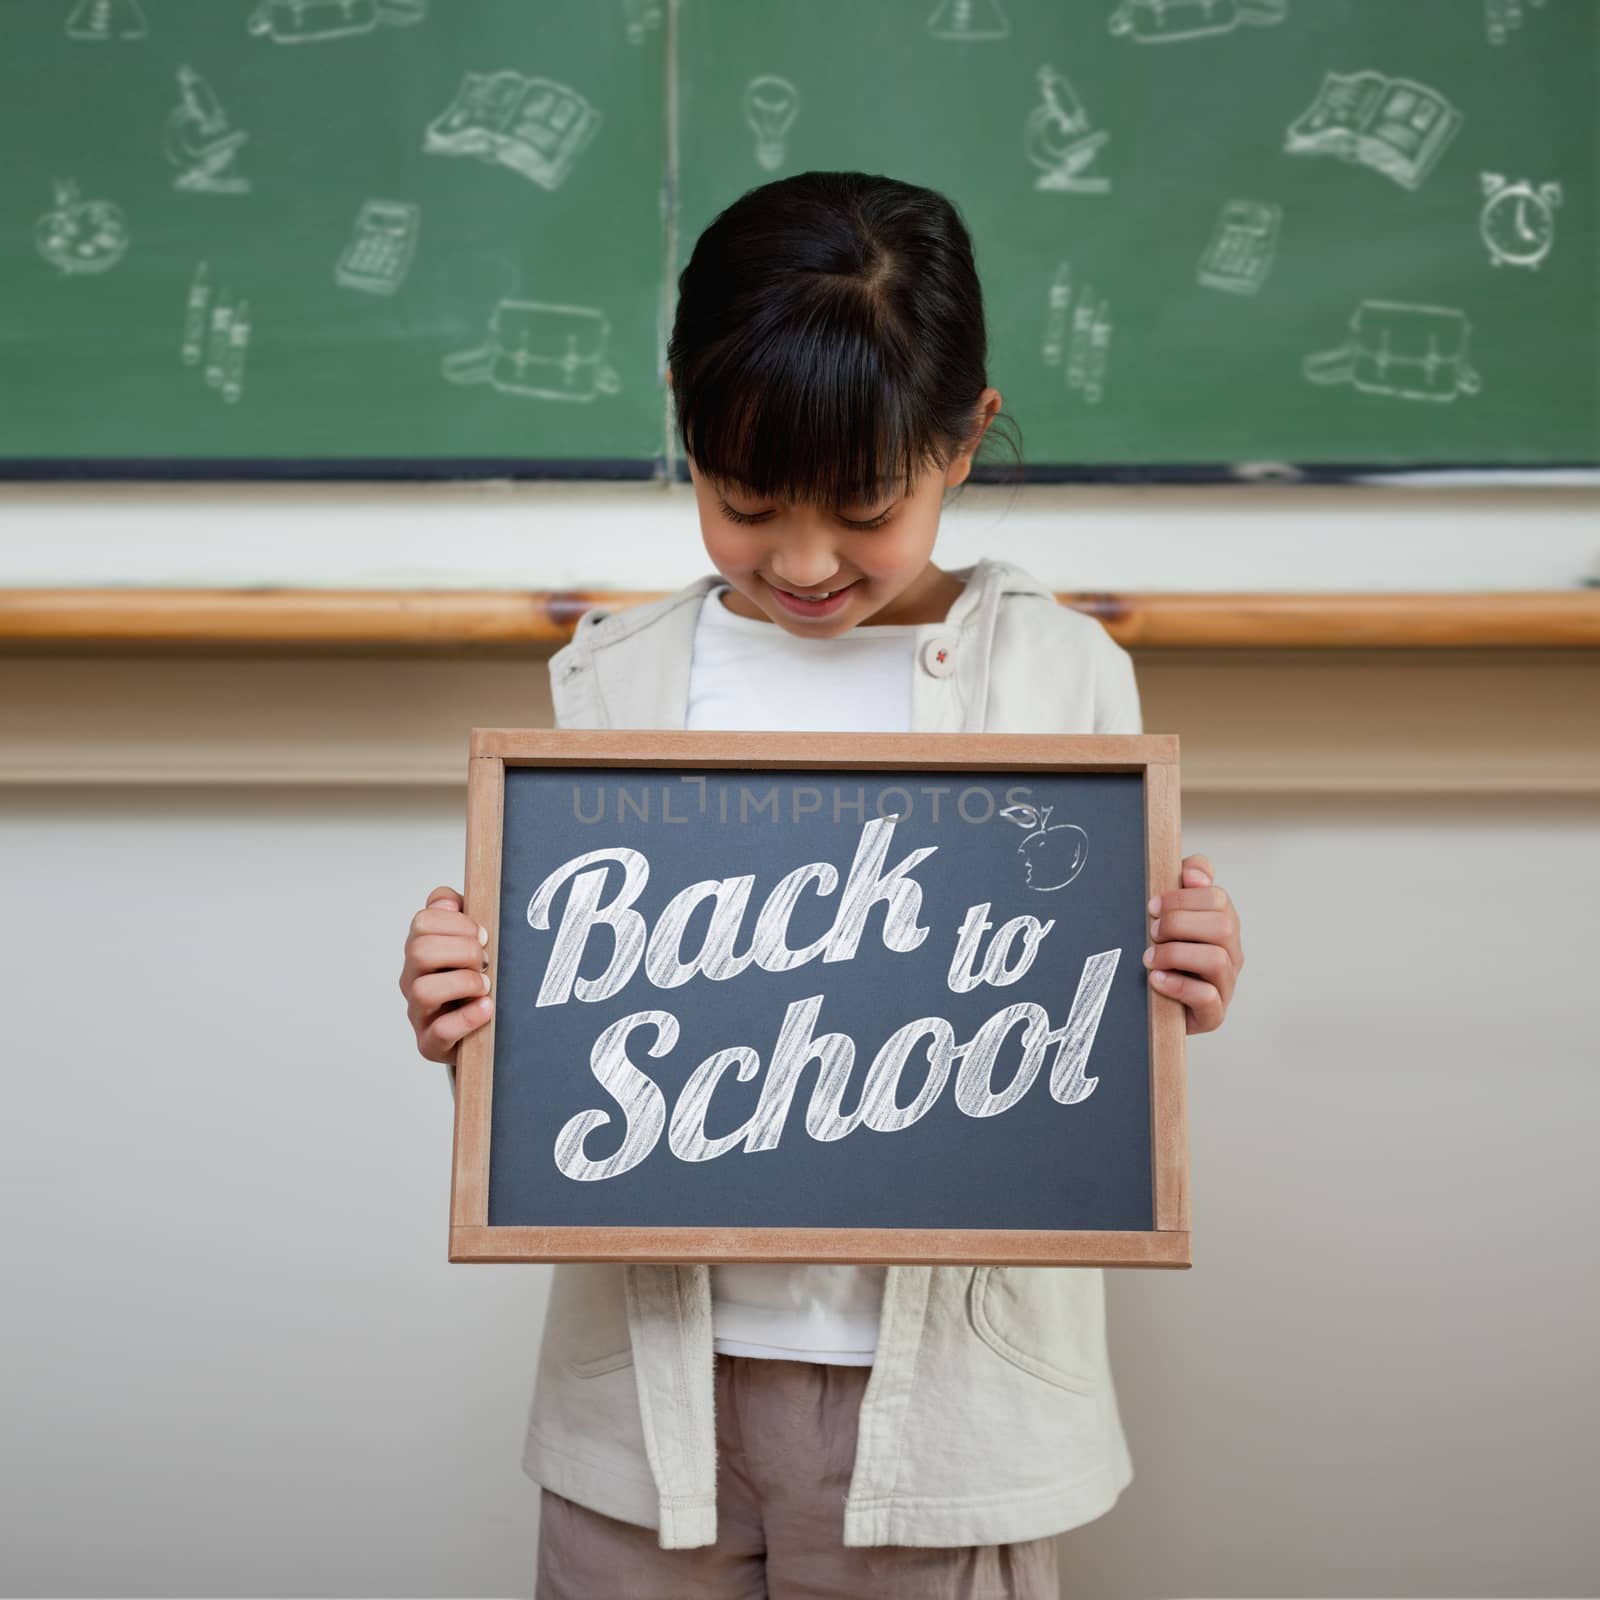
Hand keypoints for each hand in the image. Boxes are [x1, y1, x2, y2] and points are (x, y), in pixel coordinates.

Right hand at [399, 885, 492, 1064]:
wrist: (482, 1031)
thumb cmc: (475, 980)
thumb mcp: (470, 941)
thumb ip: (459, 913)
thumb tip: (449, 902)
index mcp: (421, 949)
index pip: (423, 921)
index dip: (457, 923)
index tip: (483, 933)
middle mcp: (413, 979)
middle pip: (419, 951)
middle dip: (463, 950)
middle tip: (486, 960)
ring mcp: (419, 1012)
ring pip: (423, 990)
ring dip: (463, 982)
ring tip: (485, 986)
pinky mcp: (430, 1044)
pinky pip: (440, 1031)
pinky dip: (467, 1017)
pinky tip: (487, 1008)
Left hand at [1142, 854, 1242, 1035]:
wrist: (1151, 1006)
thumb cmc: (1163, 956)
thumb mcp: (1169, 915)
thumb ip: (1184, 885)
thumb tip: (1194, 873)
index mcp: (1222, 924)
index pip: (1217, 898)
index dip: (1182, 897)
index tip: (1153, 906)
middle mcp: (1230, 953)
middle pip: (1223, 926)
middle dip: (1180, 923)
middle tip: (1152, 931)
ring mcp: (1225, 985)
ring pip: (1217, 960)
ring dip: (1176, 954)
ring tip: (1150, 957)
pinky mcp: (1214, 1014)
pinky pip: (1207, 997)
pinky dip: (1178, 985)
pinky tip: (1156, 979)